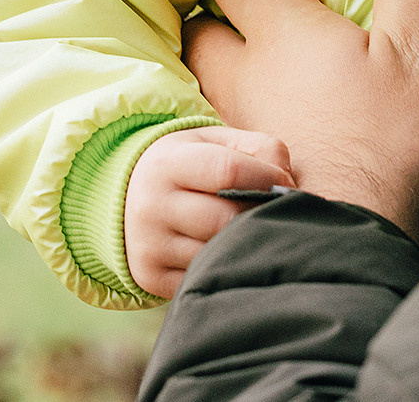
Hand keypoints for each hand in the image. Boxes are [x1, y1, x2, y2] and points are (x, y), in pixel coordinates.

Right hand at [123, 126, 294, 298]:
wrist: (131, 196)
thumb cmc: (192, 165)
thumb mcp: (219, 141)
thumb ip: (261, 150)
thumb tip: (287, 186)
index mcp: (169, 163)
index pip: (229, 171)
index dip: (268, 178)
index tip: (285, 184)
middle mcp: (151, 205)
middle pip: (225, 219)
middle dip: (259, 215)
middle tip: (273, 211)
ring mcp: (149, 245)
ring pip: (217, 253)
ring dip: (246, 244)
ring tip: (254, 230)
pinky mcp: (151, 277)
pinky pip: (204, 277)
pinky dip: (225, 266)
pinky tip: (231, 251)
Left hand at [180, 0, 418, 240]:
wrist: (347, 250)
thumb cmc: (387, 146)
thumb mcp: (417, 52)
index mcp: (281, 34)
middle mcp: (240, 76)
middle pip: (199, 26)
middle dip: (210, 9)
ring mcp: (229, 130)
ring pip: (196, 81)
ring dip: (208, 65)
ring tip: (236, 60)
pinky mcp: (231, 177)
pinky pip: (205, 133)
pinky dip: (213, 120)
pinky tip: (241, 127)